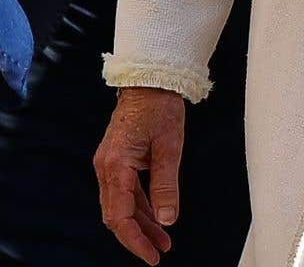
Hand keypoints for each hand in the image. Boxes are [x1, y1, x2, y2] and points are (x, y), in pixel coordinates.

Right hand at [94, 86, 184, 264]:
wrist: (150, 82)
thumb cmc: (160, 108)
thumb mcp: (169, 147)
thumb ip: (166, 185)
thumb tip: (168, 219)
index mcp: (115, 167)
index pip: (120, 216)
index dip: (135, 239)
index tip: (152, 255)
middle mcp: (106, 169)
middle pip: (117, 215)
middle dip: (139, 236)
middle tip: (159, 252)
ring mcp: (110, 166)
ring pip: (123, 205)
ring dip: (142, 224)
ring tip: (164, 241)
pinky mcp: (118, 161)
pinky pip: (127, 192)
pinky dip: (142, 207)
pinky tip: (157, 217)